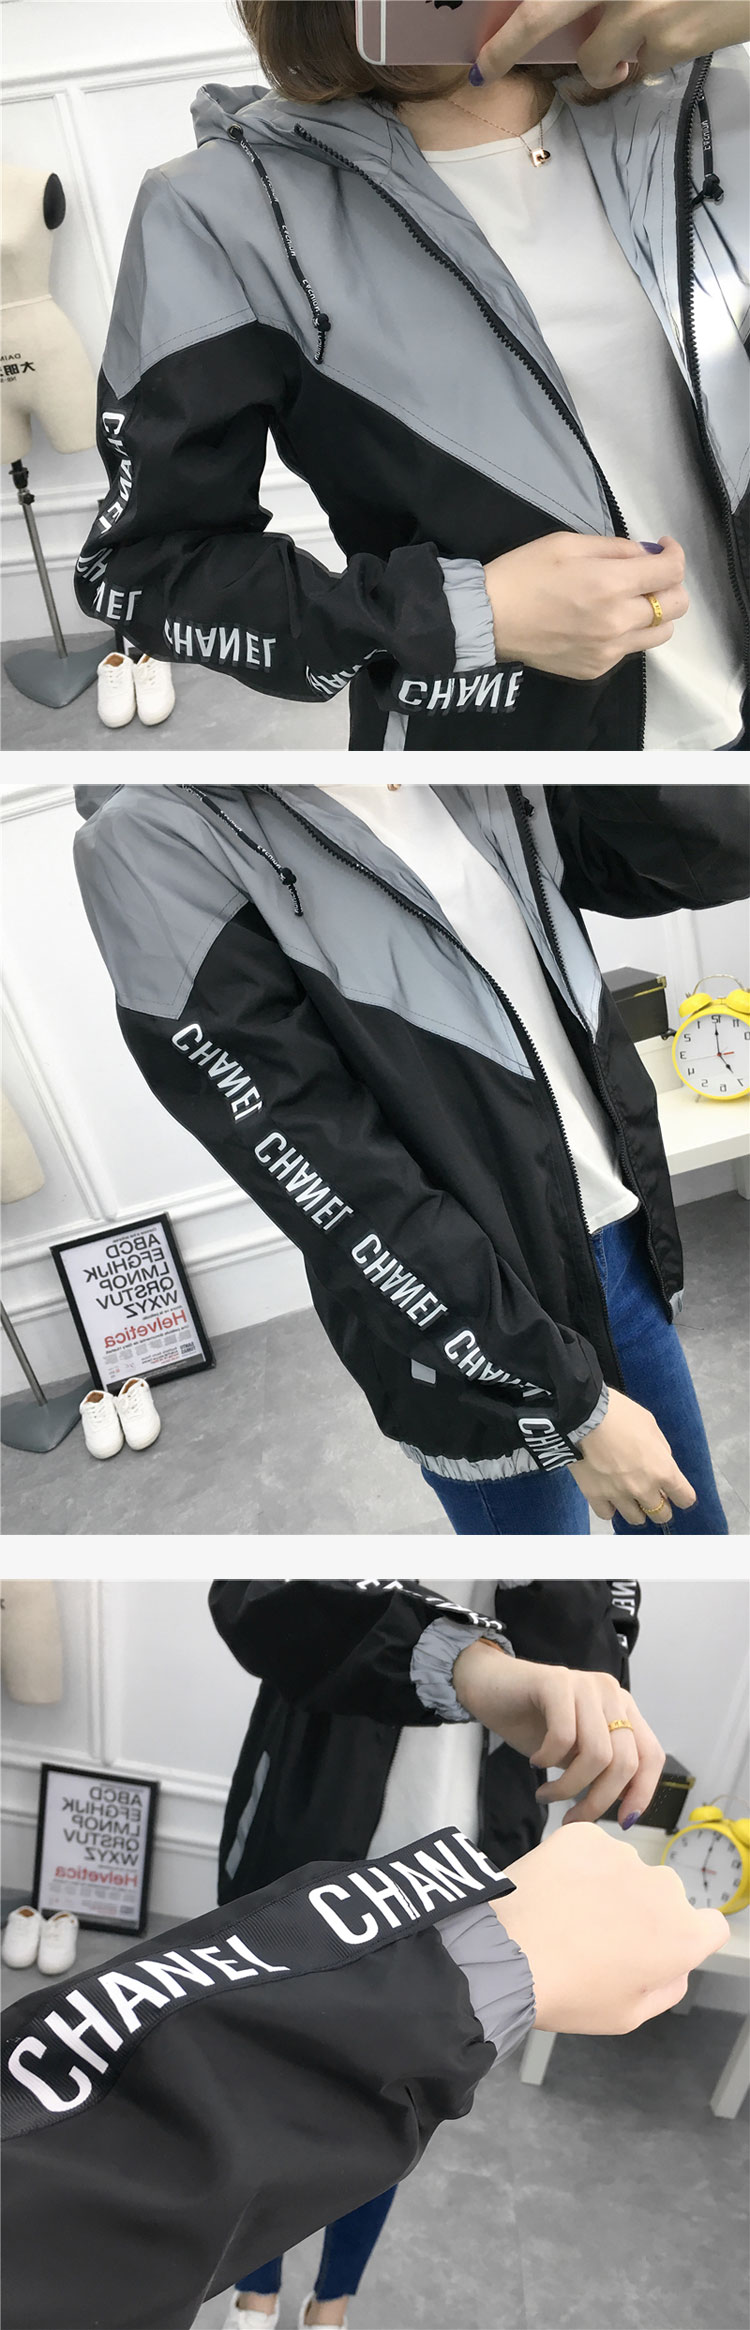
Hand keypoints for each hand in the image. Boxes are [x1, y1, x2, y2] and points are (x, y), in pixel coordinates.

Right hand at [452, 1644, 665, 1822]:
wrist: (488, 1685)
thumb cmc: (532, 1722)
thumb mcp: (574, 1753)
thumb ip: (601, 1770)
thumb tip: (624, 1808)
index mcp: (623, 1710)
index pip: (652, 1755)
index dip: (642, 1792)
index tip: (622, 1822)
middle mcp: (610, 1693)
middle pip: (625, 1761)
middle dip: (598, 1800)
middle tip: (571, 1819)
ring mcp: (585, 1685)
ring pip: (597, 1754)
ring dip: (569, 1786)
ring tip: (546, 1793)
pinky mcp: (556, 1682)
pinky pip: (564, 1736)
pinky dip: (548, 1759)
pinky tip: (536, 1761)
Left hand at [476, 3, 749, 87]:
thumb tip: (572, 11)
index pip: (543, 0)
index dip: (511, 24)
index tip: (484, 46)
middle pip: (539, 14)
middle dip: (506, 46)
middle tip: (486, 68)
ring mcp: (643, 9)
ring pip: (595, 59)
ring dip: (601, 66)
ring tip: (622, 54)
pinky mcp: (672, 43)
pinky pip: (640, 69)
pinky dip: (646, 62)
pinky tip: (669, 37)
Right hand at [484, 533, 687, 681]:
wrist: (490, 619)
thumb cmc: (525, 573)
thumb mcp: (569, 543)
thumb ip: (615, 548)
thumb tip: (645, 555)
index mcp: (611, 584)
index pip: (671, 572)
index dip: (674, 554)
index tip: (662, 548)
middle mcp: (618, 622)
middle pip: (677, 606)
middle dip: (671, 585)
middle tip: (650, 576)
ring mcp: (610, 650)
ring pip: (661, 634)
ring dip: (656, 614)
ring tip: (632, 602)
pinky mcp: (597, 668)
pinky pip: (631, 650)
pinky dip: (628, 633)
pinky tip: (604, 622)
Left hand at [494, 1821, 728, 2032]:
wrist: (507, 1955)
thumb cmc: (570, 1993)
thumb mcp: (630, 2016)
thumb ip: (667, 1987)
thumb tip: (676, 1966)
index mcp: (682, 1935)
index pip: (710, 1927)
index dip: (685, 1940)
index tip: (653, 1950)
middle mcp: (663, 1887)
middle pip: (664, 1898)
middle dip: (642, 1915)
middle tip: (599, 1939)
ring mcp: (623, 1855)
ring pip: (626, 1872)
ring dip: (608, 1888)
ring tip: (568, 1917)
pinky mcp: (584, 1835)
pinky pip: (591, 1850)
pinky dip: (578, 1866)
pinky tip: (554, 1891)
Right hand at [574, 1384, 696, 1525]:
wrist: (584, 1416)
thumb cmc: (621, 1415)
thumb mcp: (651, 1426)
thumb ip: (661, 1450)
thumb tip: (662, 1463)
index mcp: (663, 1470)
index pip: (685, 1498)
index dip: (682, 1495)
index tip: (676, 1492)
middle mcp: (644, 1489)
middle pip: (662, 1515)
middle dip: (661, 1506)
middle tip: (653, 1496)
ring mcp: (619, 1495)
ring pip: (636, 1519)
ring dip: (637, 1510)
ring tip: (630, 1497)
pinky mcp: (595, 1496)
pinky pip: (607, 1514)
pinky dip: (610, 1508)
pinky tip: (609, 1497)